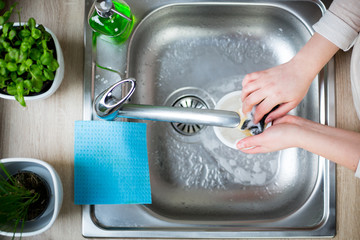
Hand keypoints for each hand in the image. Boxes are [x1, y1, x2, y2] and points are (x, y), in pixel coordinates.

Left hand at [236, 115, 359, 171]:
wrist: (299, 128)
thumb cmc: (285, 137)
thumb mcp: (264, 139)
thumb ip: (251, 141)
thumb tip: (238, 145)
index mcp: (262, 146)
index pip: (248, 148)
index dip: (240, 145)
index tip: (233, 141)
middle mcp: (265, 139)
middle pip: (251, 136)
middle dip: (245, 132)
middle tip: (237, 125)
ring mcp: (269, 130)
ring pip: (257, 127)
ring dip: (253, 123)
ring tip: (245, 118)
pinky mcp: (273, 122)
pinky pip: (264, 119)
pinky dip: (260, 116)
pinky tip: (256, 112)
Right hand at [241, 60, 311, 123]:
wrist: (301, 69)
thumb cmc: (299, 84)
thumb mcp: (293, 103)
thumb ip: (279, 113)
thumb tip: (268, 119)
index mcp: (276, 96)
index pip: (260, 110)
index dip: (256, 117)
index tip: (255, 120)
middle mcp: (268, 87)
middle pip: (250, 100)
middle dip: (245, 109)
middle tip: (246, 112)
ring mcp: (264, 79)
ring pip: (246, 89)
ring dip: (243, 97)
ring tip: (245, 102)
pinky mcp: (262, 73)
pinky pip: (248, 77)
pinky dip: (244, 84)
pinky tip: (247, 89)